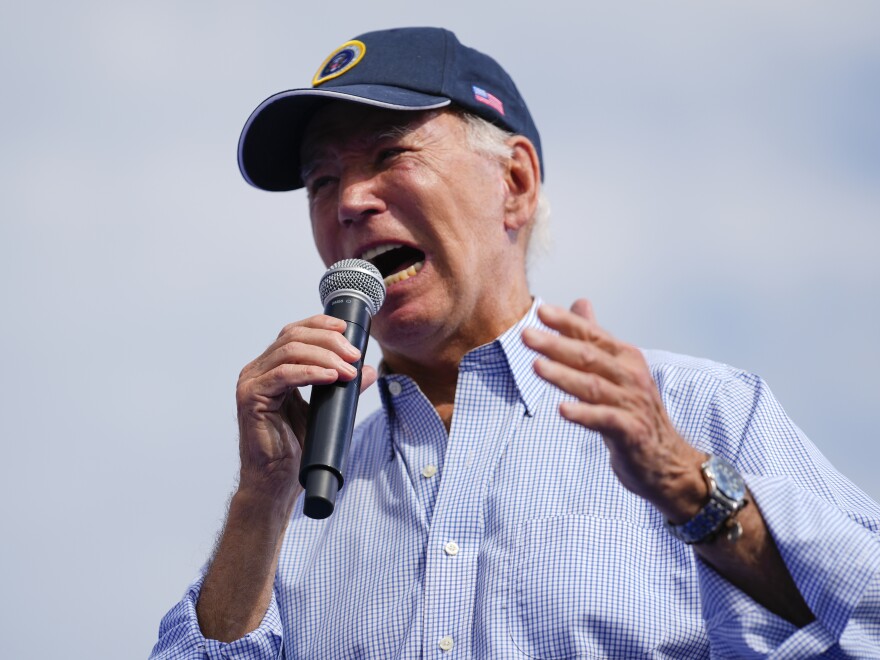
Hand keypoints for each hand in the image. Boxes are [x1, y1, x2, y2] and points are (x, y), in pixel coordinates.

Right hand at [235, 314, 377, 501]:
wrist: (278, 481)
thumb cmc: (296, 448)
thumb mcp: (326, 409)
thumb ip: (343, 388)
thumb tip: (368, 369)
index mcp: (272, 368)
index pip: (294, 332)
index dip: (320, 324)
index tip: (347, 329)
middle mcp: (258, 370)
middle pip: (293, 336)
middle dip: (328, 340)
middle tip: (354, 354)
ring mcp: (251, 382)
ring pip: (289, 351)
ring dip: (324, 356)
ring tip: (348, 370)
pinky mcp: (251, 398)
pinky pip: (283, 374)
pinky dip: (310, 372)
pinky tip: (331, 377)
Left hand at [521, 300, 704, 520]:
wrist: (667, 460)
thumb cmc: (635, 411)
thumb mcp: (617, 369)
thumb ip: (595, 338)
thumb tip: (580, 302)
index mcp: (625, 357)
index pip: (592, 334)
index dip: (566, 322)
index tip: (540, 311)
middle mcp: (630, 376)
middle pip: (589, 357)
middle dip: (555, 345)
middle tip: (526, 336)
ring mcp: (632, 403)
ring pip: (593, 386)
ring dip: (563, 376)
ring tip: (536, 367)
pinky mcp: (631, 431)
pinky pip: (604, 420)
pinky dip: (583, 414)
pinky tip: (562, 410)